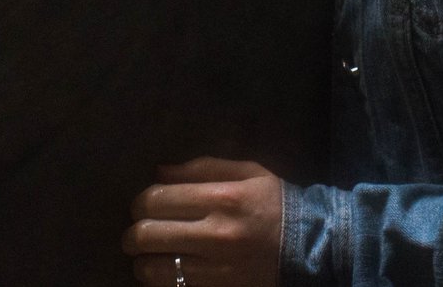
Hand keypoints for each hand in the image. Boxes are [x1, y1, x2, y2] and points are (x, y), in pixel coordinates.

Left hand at [122, 158, 281, 286]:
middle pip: (148, 235)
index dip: (139, 202)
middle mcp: (215, 234)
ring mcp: (215, 269)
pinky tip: (164, 274)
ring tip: (145, 257)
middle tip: (136, 234)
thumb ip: (201, 168)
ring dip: (141, 262)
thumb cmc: (274, 204)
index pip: (157, 200)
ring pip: (153, 269)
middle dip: (133, 234)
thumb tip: (158, 171)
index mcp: (220, 198)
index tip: (141, 206)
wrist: (310, 249)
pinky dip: (160, 283)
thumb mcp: (247, 172)